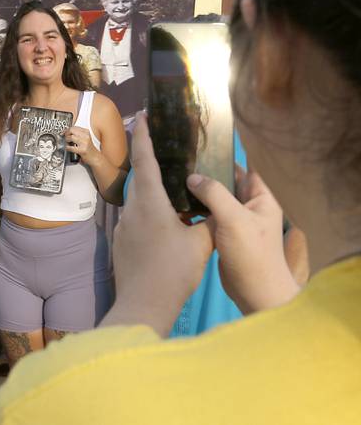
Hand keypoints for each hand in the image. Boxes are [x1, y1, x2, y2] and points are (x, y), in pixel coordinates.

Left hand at [64, 126, 100, 165]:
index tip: (64, 132)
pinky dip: (67, 148)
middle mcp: (86, 136)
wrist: (95, 157)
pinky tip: (68, 148)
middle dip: (66, 134)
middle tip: (65, 137)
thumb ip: (78, 134)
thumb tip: (67, 132)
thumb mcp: (85, 139)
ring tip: (67, 143)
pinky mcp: (82, 150)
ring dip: (66, 140)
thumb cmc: (89, 149)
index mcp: (87, 132)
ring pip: (71, 137)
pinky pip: (71, 147)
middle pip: (72, 130)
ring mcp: (84, 143)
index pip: (74, 127)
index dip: (67, 130)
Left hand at [101, 114, 212, 336]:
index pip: (145, 159)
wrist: (143, 305)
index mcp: (151, 202)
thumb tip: (218, 208)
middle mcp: (132, 209)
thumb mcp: (202, 243)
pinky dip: (152, 217)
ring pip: (141, 203)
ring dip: (157, 197)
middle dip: (155, 167)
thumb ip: (211, 220)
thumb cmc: (173, 271)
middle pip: (143, 180)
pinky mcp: (121, 243)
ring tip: (178, 199)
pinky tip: (168, 230)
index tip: (143, 116)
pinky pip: (138, 221)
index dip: (144, 136)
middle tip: (172, 157)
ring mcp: (124, 227)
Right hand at [187, 166, 300, 313]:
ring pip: (217, 199)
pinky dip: (197, 209)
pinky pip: (210, 215)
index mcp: (262, 198)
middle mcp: (251, 206)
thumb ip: (214, 194)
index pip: (246, 168)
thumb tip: (192, 176)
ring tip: (175, 177)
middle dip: (209, 172)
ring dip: (200, 191)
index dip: (228, 156)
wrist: (255, 293)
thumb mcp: (234, 219)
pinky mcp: (225, 235)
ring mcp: (237, 221)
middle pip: (229, 182)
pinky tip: (178, 203)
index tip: (203, 144)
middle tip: (182, 160)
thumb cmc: (251, 254)